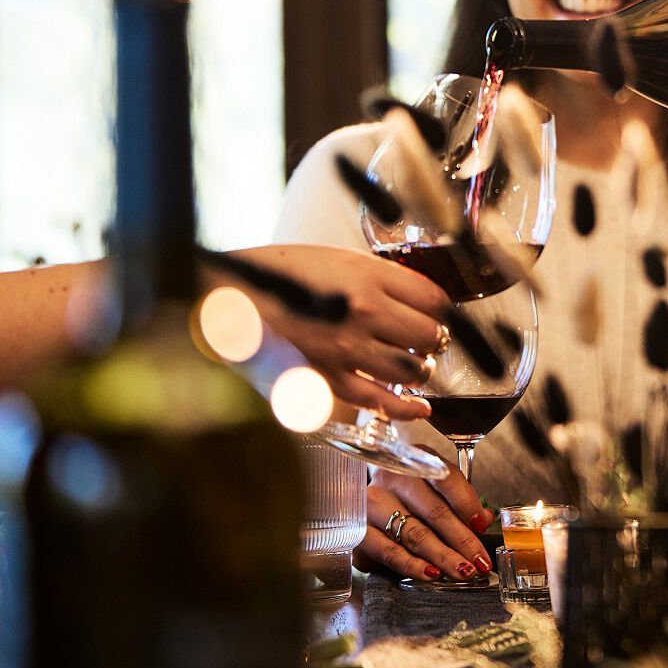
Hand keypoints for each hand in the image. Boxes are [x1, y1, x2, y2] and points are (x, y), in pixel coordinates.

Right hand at [226, 244, 446, 419]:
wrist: (227, 296)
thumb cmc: (278, 274)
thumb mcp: (337, 259)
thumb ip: (379, 280)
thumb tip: (418, 301)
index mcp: (368, 275)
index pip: (434, 299)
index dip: (440, 310)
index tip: (434, 314)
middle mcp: (364, 311)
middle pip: (429, 334)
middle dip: (432, 339)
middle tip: (423, 340)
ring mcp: (347, 348)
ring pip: (413, 369)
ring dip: (419, 370)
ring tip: (412, 365)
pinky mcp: (328, 379)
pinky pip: (380, 401)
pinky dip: (406, 408)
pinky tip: (419, 408)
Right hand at [354, 469, 494, 582]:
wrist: (362, 498)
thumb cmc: (410, 494)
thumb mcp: (436, 489)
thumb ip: (461, 502)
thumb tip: (485, 519)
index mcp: (417, 461)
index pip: (446, 479)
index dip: (467, 503)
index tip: (482, 525)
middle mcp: (394, 478)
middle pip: (434, 512)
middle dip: (462, 540)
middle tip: (480, 561)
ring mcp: (373, 503)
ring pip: (414, 534)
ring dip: (442, 556)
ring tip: (463, 570)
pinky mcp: (360, 530)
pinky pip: (389, 552)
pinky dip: (413, 565)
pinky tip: (431, 574)